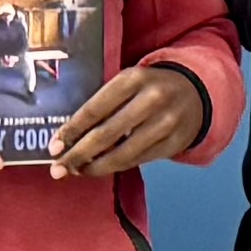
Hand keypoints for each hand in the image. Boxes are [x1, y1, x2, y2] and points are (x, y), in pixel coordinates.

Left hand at [49, 63, 208, 178]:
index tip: (54, 147)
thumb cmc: (149, 88)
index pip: (95, 109)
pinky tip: (103, 167)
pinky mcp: (176, 142)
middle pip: (106, 135)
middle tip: (58, 169)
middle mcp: (152, 100)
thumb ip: (103, 105)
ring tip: (78, 171)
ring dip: (96, 167)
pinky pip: (140, 160)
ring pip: (123, 154)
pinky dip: (118, 166)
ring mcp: (167, 123)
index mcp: (133, 79)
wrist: (196, 92)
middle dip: (78, 154)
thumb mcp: (127, 84)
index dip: (72, 130)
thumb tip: (69, 137)